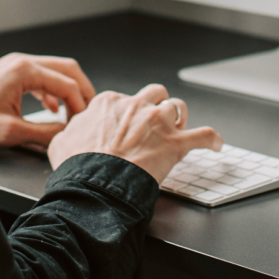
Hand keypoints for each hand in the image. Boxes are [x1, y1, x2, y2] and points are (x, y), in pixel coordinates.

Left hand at [0, 53, 95, 151]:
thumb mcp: (10, 132)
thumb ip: (43, 133)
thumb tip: (66, 136)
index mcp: (24, 70)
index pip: (68, 84)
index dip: (81, 105)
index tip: (83, 125)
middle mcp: (21, 62)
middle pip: (67, 69)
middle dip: (82, 91)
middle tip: (89, 113)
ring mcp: (14, 65)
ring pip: (54, 71)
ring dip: (67, 91)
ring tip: (74, 113)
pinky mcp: (8, 73)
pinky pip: (40, 77)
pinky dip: (52, 91)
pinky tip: (51, 108)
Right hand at [46, 84, 221, 183]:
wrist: (94, 184)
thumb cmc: (78, 166)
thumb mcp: (62, 142)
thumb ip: (71, 132)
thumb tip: (70, 133)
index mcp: (109, 103)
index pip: (123, 99)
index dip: (127, 112)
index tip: (128, 123)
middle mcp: (136, 106)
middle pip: (155, 93)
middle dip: (157, 104)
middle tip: (156, 119)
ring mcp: (158, 123)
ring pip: (178, 107)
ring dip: (180, 117)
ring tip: (181, 127)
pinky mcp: (176, 144)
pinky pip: (204, 136)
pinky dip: (212, 140)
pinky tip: (216, 144)